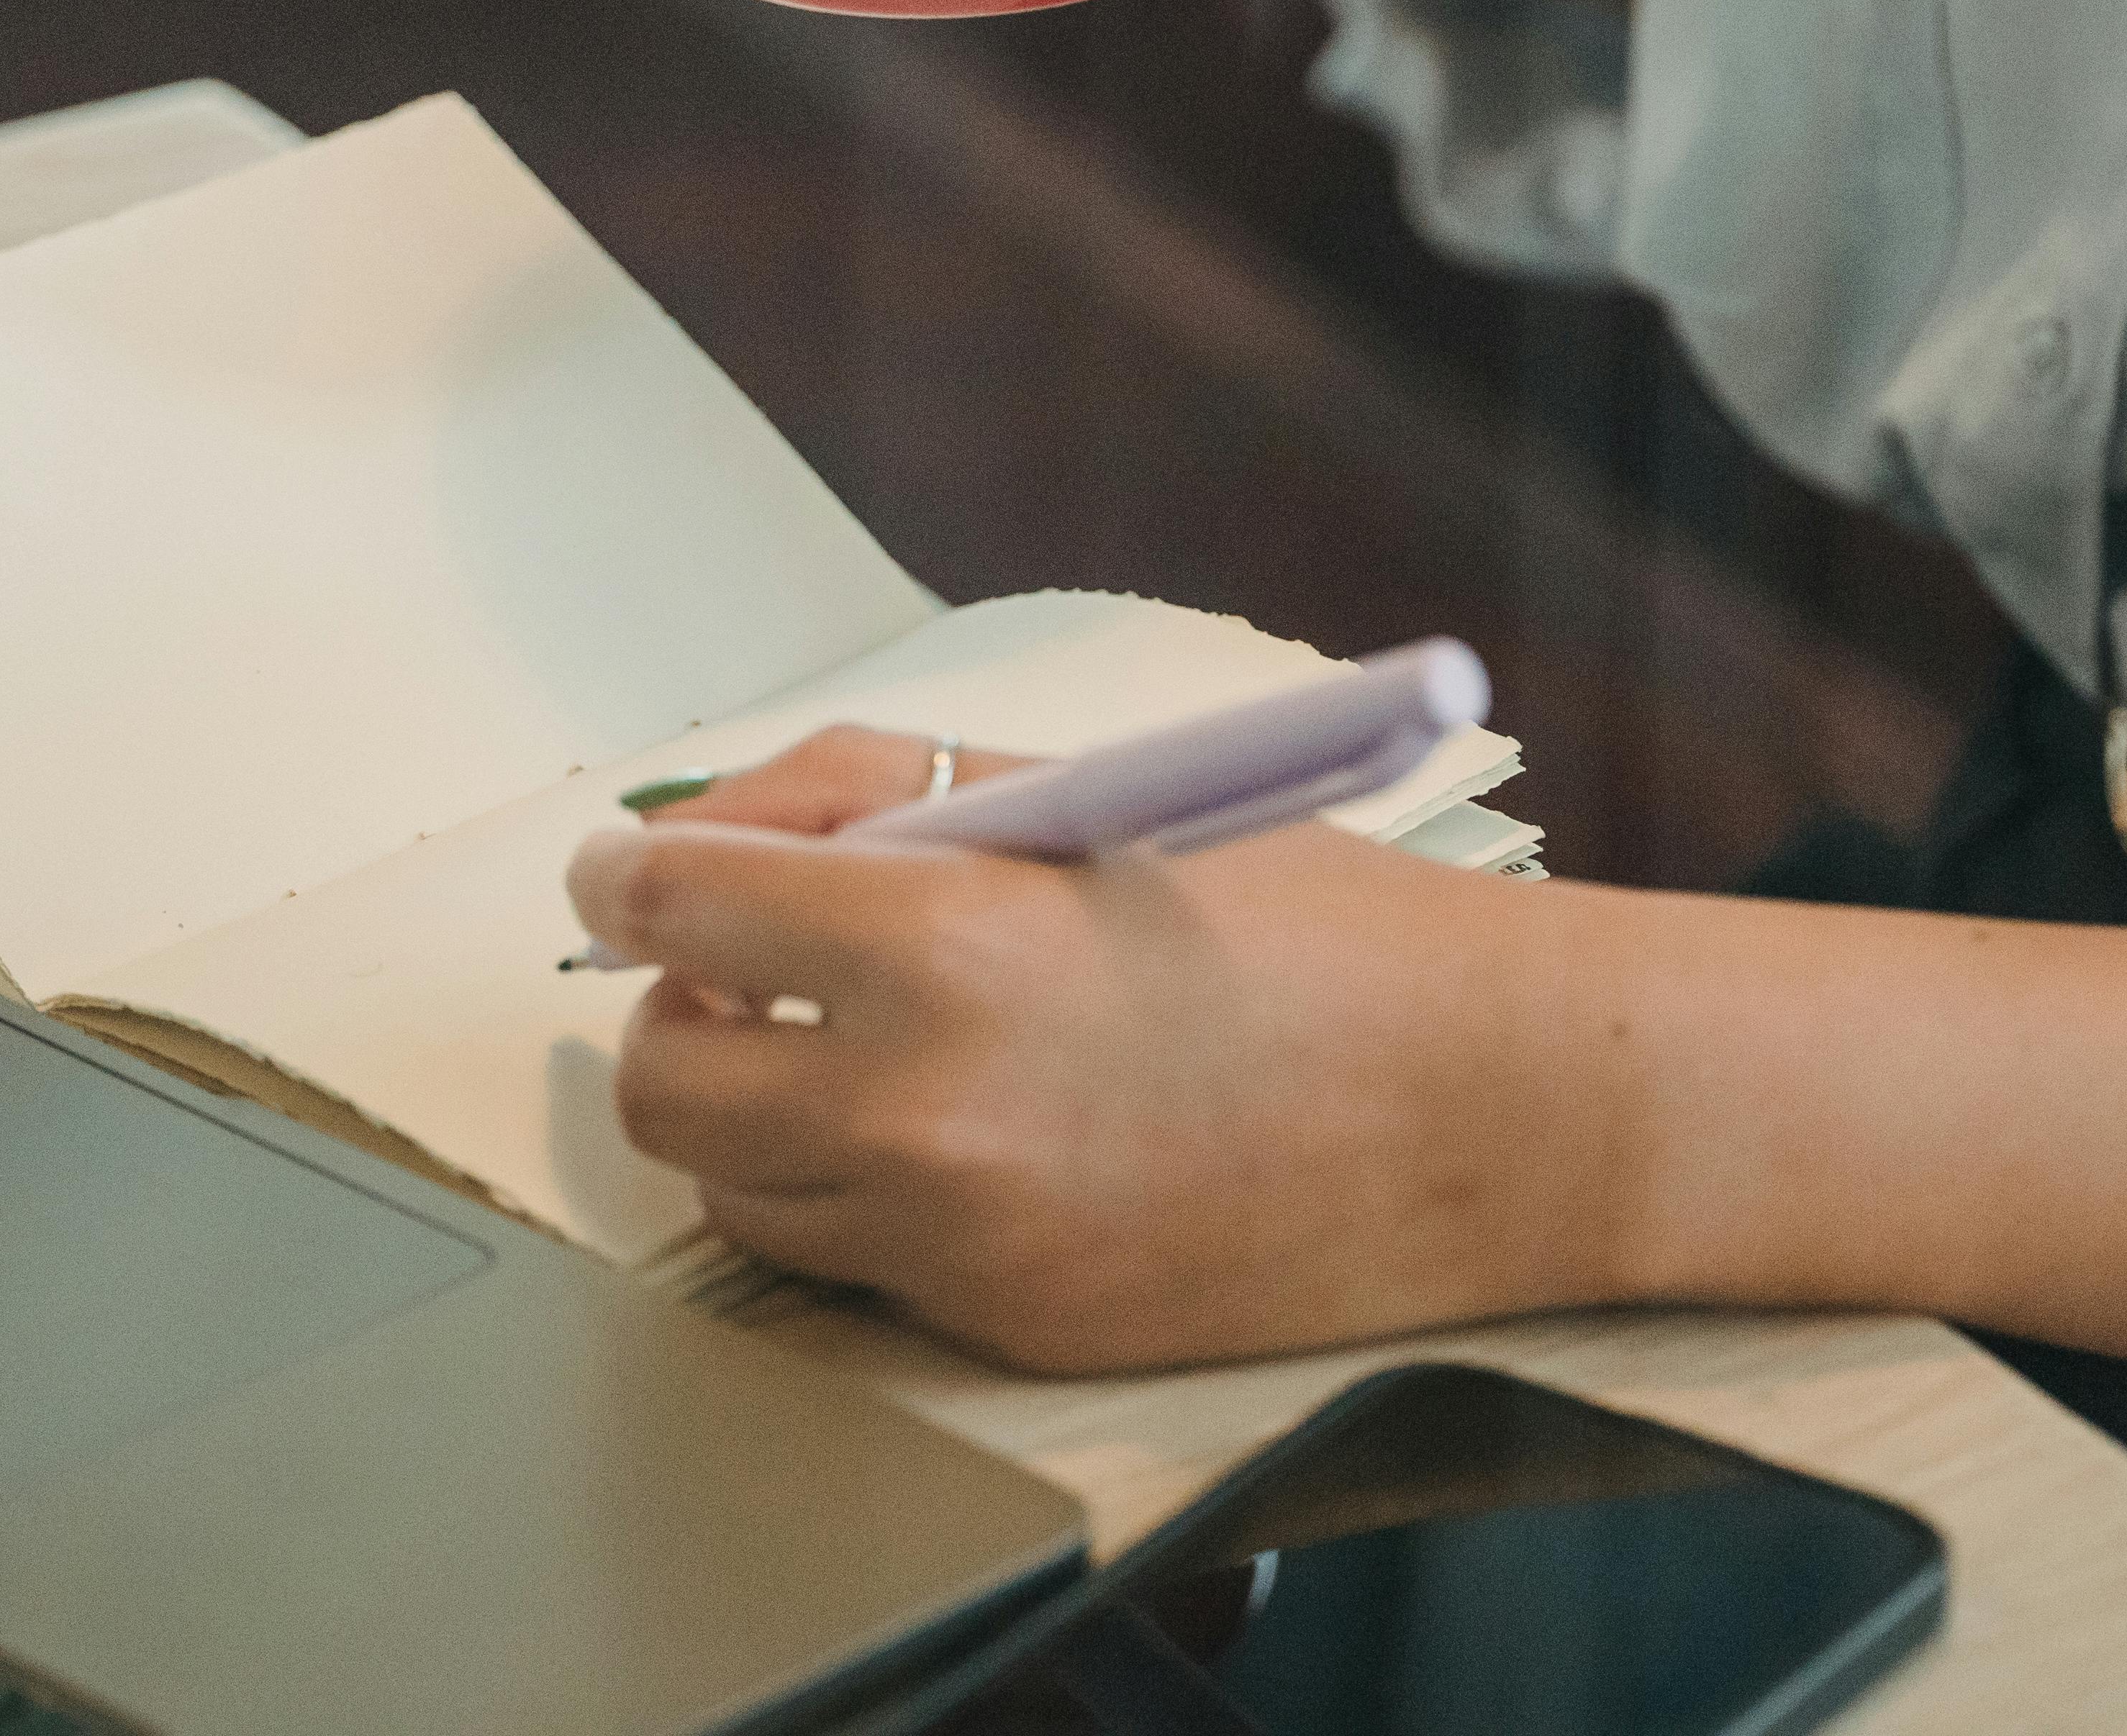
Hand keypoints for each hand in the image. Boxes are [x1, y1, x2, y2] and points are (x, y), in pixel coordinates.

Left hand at [565, 725, 1615, 1371]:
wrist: (1492, 1108)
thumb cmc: (1312, 927)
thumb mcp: (1088, 800)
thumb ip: (875, 797)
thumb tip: (702, 830)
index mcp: (944, 944)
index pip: (673, 907)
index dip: (636, 875)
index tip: (634, 873)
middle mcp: (926, 1112)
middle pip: (663, 1080)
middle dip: (680, 1008)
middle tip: (744, 966)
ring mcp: (962, 1243)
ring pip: (741, 1189)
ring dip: (763, 1110)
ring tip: (857, 1047)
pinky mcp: (1007, 1329)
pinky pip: (861, 1266)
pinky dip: (873, 1196)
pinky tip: (969, 1131)